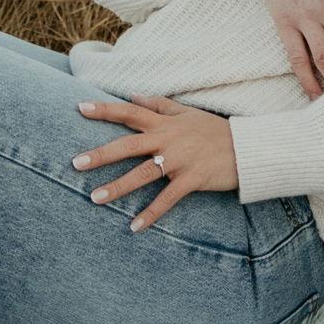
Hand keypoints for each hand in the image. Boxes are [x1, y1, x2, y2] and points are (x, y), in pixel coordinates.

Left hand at [72, 94, 238, 231]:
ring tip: (94, 197)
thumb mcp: (188, 112)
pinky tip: (133, 226)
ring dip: (117, 187)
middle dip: (101, 154)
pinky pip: (166, 200)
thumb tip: (134, 96)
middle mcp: (168, 140)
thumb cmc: (215, 130)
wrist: (247, 148)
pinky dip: (150, 214)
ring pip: (142, 174)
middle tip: (76, 163)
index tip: (80, 108)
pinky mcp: (191, 180)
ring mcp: (179, 161)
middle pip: (128, 145)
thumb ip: (159, 104)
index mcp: (165, 123)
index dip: (105, 110)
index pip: (130, 113)